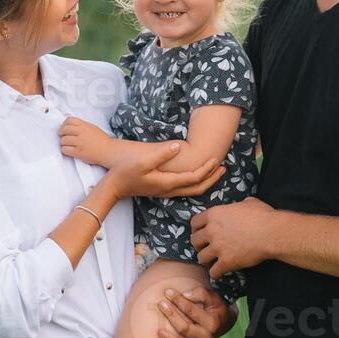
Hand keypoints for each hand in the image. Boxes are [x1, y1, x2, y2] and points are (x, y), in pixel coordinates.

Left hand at [59, 116, 113, 165]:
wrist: (109, 151)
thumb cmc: (102, 141)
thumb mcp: (93, 128)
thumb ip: (82, 126)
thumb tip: (71, 127)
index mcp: (85, 125)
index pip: (69, 120)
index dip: (64, 124)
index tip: (64, 128)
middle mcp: (81, 132)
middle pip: (64, 130)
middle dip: (62, 133)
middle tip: (63, 136)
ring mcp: (80, 142)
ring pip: (63, 140)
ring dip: (63, 143)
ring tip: (68, 145)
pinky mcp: (78, 152)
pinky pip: (65, 150)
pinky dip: (65, 150)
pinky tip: (69, 151)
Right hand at [105, 141, 223, 198]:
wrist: (114, 186)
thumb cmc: (126, 172)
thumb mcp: (143, 161)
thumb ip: (162, 153)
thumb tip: (179, 146)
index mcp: (168, 183)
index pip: (194, 178)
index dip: (207, 169)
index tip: (216, 159)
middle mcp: (170, 190)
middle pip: (198, 188)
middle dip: (212, 178)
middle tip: (223, 168)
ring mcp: (166, 191)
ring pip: (192, 190)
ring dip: (206, 181)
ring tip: (215, 171)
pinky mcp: (163, 189)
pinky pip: (185, 188)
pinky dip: (196, 182)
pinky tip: (197, 175)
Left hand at [156, 285, 237, 337]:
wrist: (224, 322)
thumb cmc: (215, 306)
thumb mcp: (213, 297)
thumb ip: (201, 293)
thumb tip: (184, 294)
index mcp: (212, 322)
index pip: (191, 310)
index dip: (178, 300)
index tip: (167, 291)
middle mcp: (207, 335)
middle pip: (185, 325)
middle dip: (172, 313)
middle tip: (161, 303)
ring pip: (182, 335)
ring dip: (170, 323)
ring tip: (160, 312)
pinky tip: (160, 332)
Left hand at [191, 196, 274, 277]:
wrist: (272, 233)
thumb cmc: (262, 216)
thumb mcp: (248, 203)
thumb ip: (238, 205)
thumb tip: (241, 206)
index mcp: (215, 214)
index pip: (194, 222)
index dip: (196, 228)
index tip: (200, 232)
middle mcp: (212, 231)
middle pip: (195, 241)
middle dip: (199, 245)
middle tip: (205, 247)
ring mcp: (218, 248)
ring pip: (201, 258)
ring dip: (206, 260)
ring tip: (212, 261)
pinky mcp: (226, 262)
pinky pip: (213, 272)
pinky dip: (216, 273)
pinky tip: (220, 272)